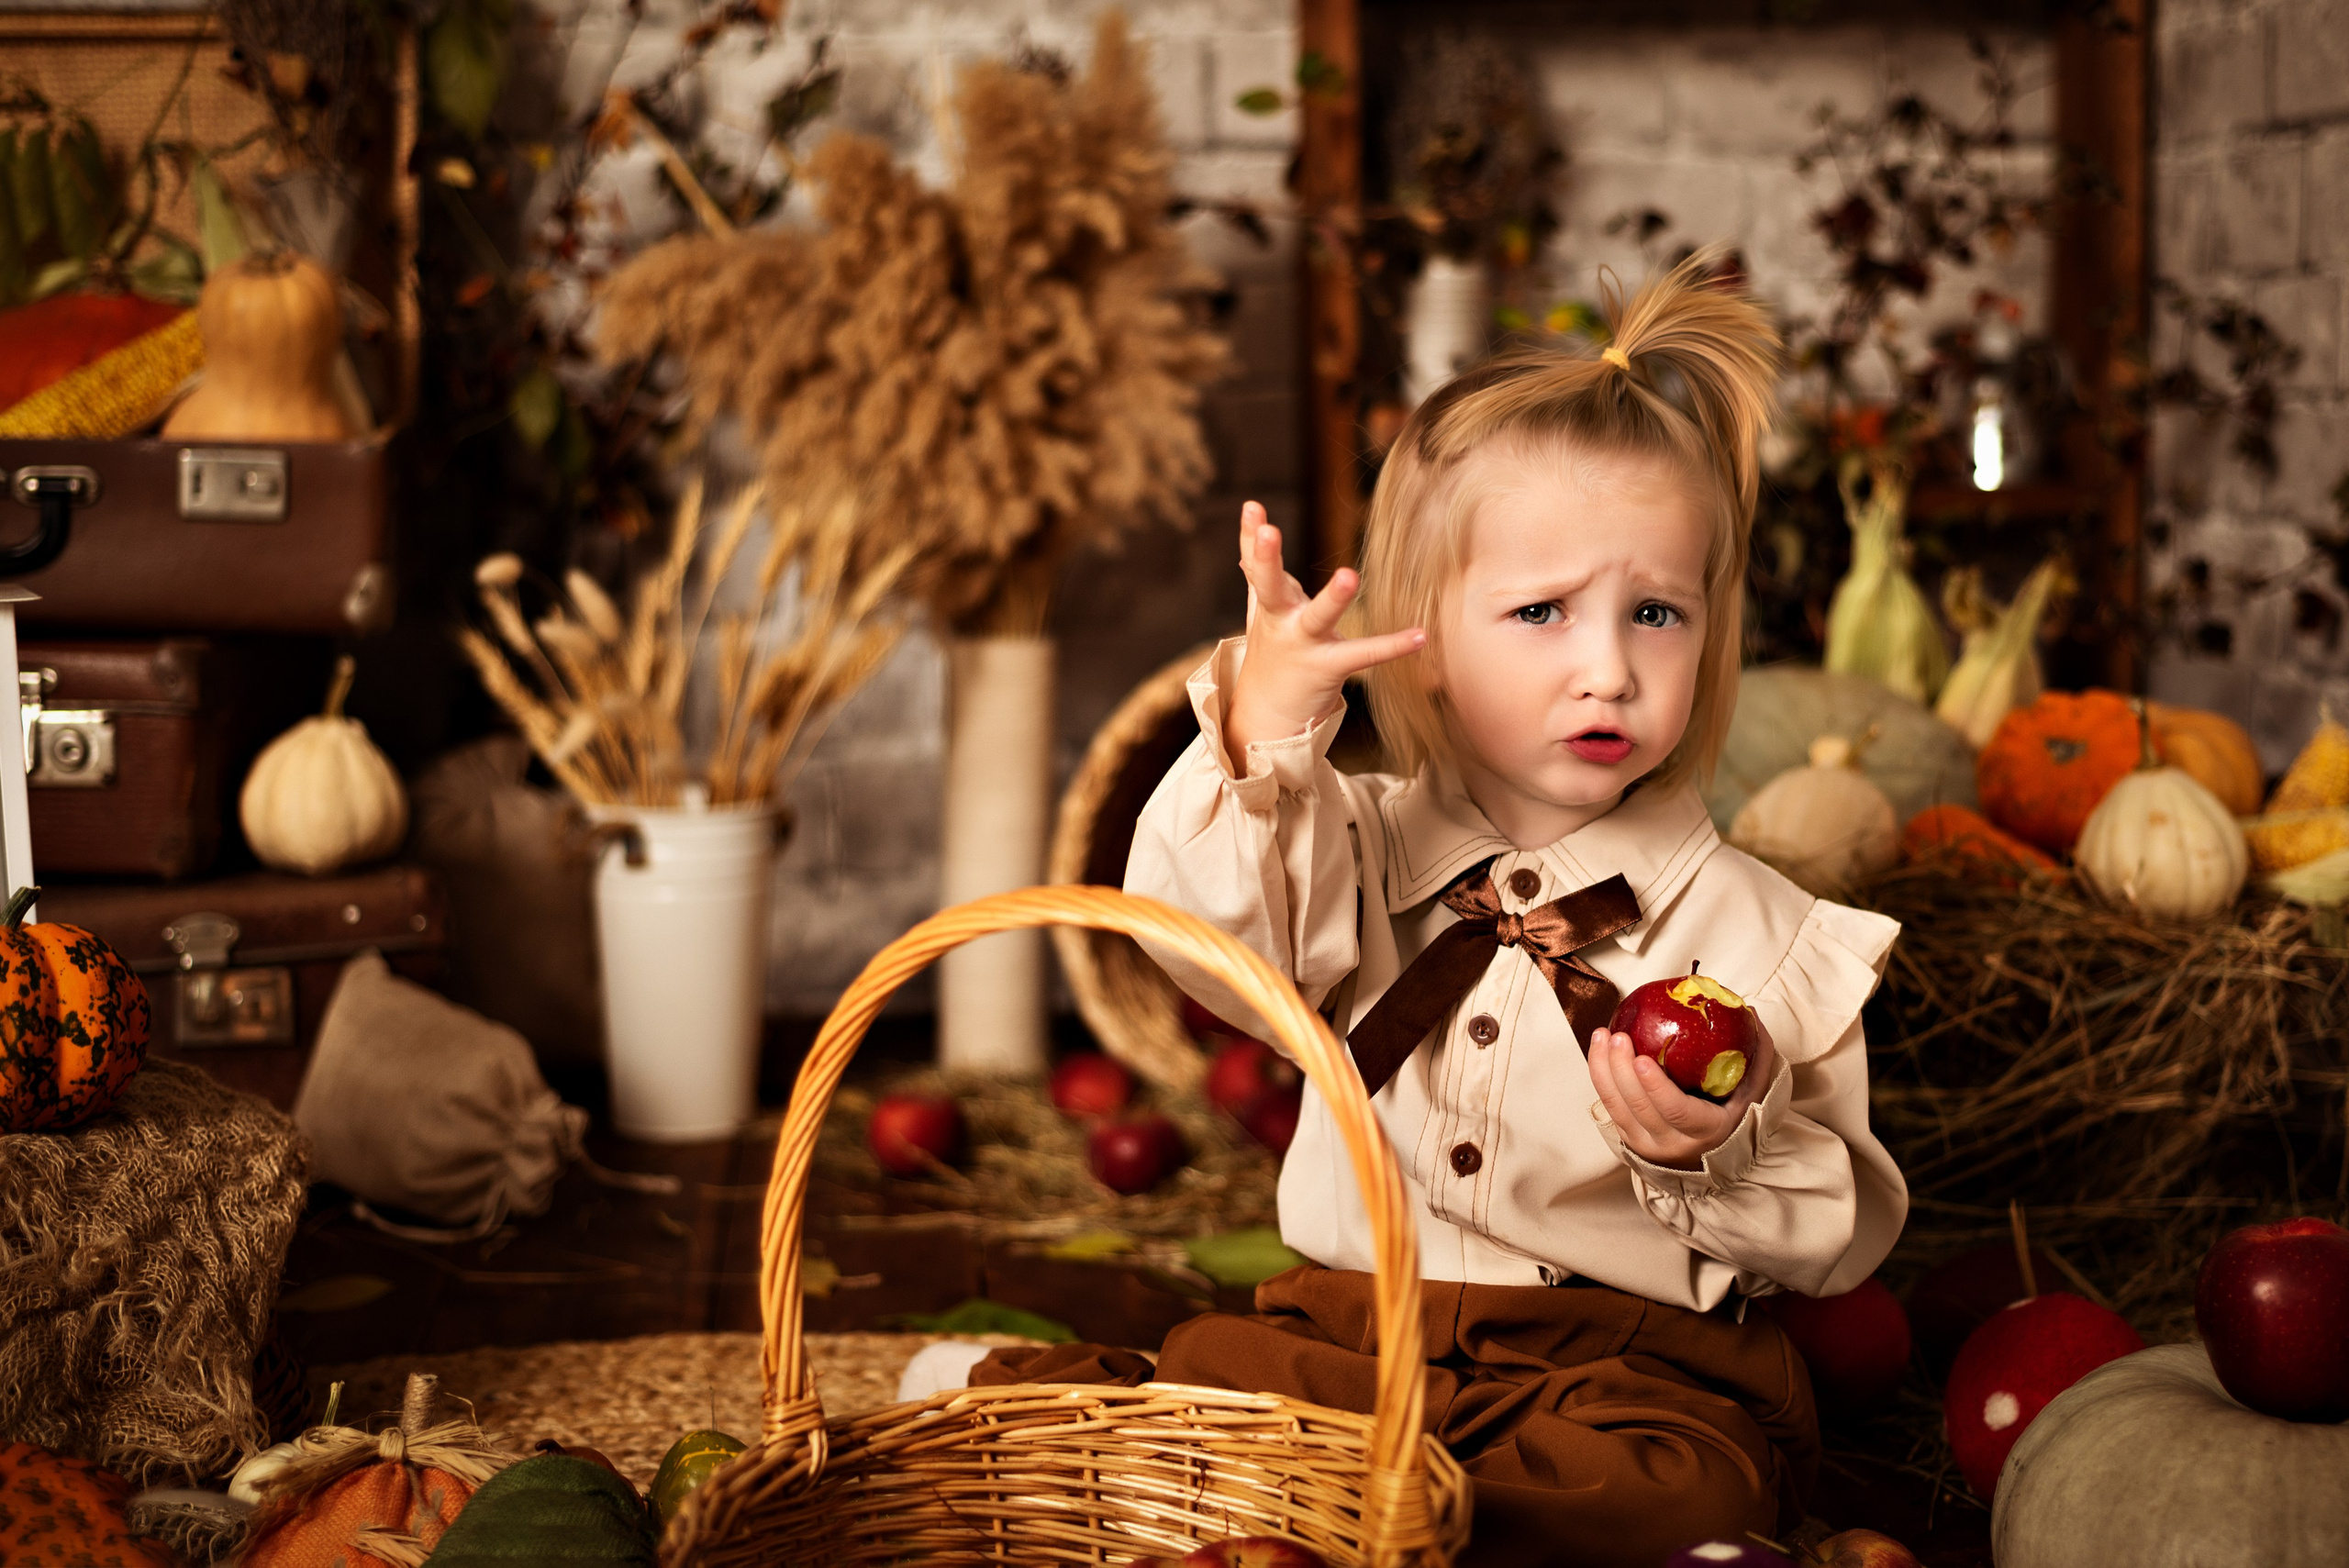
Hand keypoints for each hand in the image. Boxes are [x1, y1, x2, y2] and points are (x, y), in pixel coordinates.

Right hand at [1225, 501, 1425, 755]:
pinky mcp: (1328, 668)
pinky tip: (1421, 636)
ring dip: (1333, 598)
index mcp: (1270, 605)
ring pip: (1317, 618)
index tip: (1252, 506)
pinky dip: (1393, 646)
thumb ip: (1255, 580)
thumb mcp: (1261, 614)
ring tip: (1350, 575)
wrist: (1267, 717)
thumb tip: (1245, 551)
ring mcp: (1303, 646)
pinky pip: (1363, 655)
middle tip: (1269, 531)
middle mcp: (1281, 622)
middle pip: (1270, 587)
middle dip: (1266, 559)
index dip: (1251, 537)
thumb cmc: (1272, 656)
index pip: (1256, 566)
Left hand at [1587, 1016, 1777, 1170]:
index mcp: (1706, 1131)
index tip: (1642, 1060)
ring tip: (1603, 1035)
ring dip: (1604, 1069)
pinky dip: (1600, 1077)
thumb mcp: (1752, 1092)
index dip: (1656, 1088)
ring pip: (1617, 1108)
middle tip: (1618, 1036)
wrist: (1710, 1159)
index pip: (1676, 1112)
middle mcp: (1672, 1143)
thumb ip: (1758, 1057)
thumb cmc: (1732, 1118)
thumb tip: (1752, 1013)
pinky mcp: (1628, 1138)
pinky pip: (1609, 1107)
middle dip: (1622, 1070)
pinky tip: (1599, 1050)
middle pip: (1639, 1108)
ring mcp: (1646, 1144)